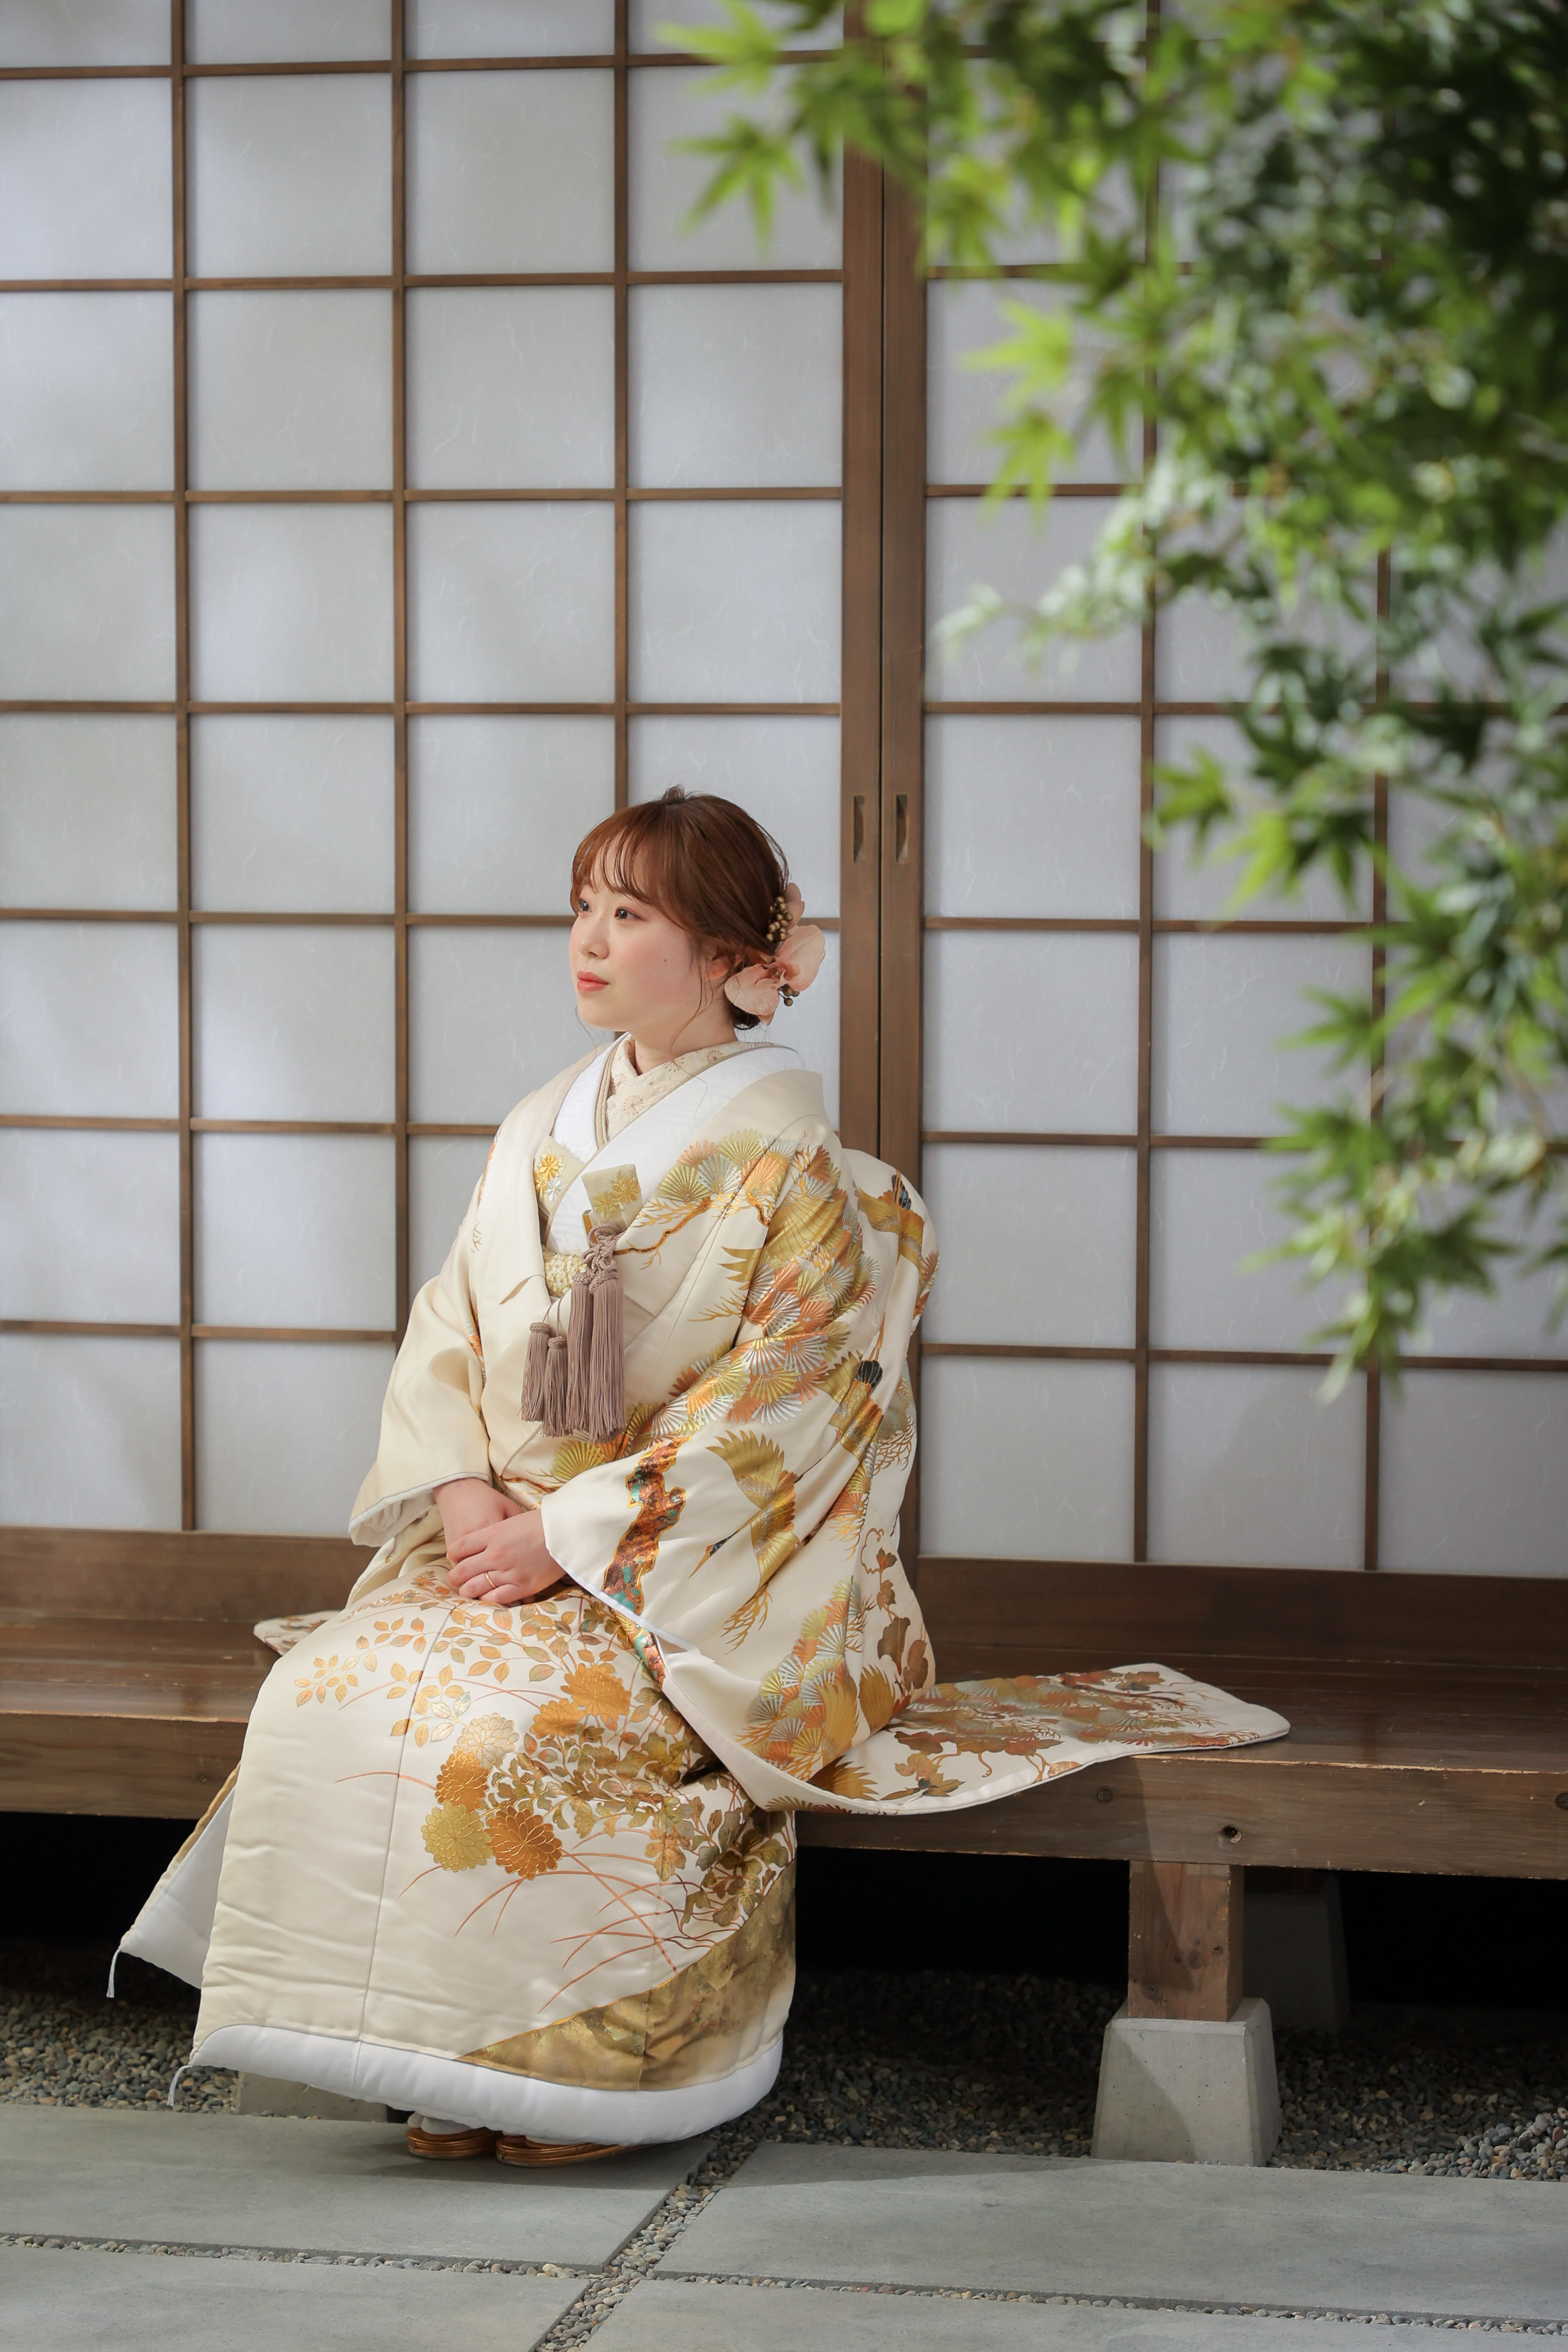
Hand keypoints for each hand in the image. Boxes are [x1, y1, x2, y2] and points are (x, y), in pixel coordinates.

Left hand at [435, 1479, 563, 1606]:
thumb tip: (478, 1545)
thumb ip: (492, 1534)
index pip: (458, 1548)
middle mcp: (496, 1554)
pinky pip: (496, 1598)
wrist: (566, 1530)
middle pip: (462, 1570)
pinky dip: (488, 1599)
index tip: (454, 1559)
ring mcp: (509, 1571)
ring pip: (475, 1587)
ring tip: (467, 1590)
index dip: (452, 1555)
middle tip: (456, 1578)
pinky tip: (487, 1597)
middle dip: (456, 1576)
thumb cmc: (540, 1522)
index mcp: (492, 1534)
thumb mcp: (511, 1519)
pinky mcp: (523, 1585)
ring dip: (467, 1590)